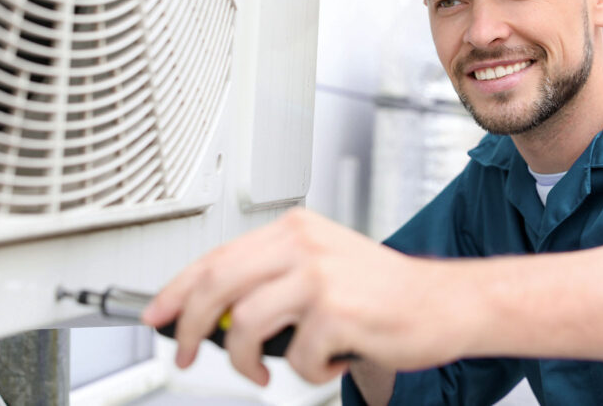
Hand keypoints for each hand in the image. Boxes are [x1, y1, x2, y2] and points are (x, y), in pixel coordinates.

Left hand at [141, 208, 462, 385]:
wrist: (445, 302)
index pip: (216, 256)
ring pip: (247, 327)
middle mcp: (303, 245)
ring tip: (270, 368)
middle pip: (218, 285)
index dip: (178, 289)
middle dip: (192, 328)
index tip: (157, 314)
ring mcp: (320, 276)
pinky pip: (296, 358)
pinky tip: (333, 359)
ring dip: (248, 361)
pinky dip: (310, 372)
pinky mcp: (338, 312)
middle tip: (188, 353)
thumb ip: (268, 283)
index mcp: (294, 230)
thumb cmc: (383, 292)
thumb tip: (213, 318)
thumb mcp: (321, 269)